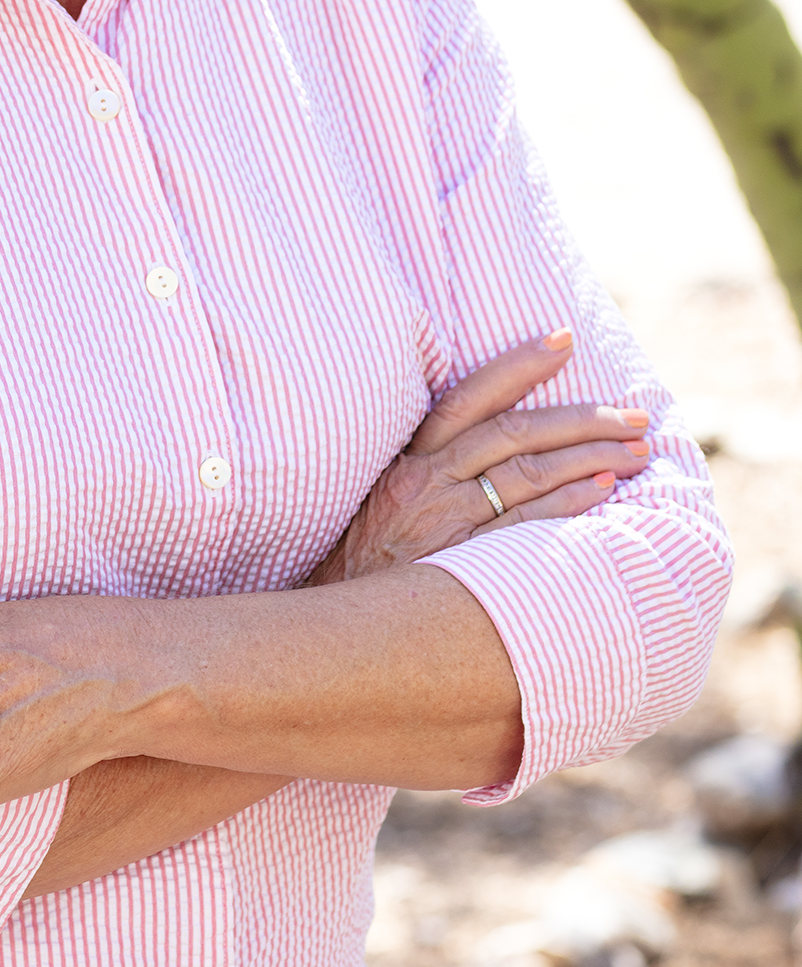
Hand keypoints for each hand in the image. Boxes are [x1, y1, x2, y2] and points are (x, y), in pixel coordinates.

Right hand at [303, 328, 650, 585]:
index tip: (563, 339)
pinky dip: (569, 505)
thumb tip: (496, 447)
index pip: (470, 397)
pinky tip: (605, 491)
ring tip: (636, 451)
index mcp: (409, 460)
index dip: (517, 365)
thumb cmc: (364, 565)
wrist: (331, 627)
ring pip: (528, 474)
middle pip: (514, 433)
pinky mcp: (461, 564)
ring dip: (590, 457)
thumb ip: (432, 474)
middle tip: (634, 416)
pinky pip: (526, 526)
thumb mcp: (385, 505)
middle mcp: (427, 483)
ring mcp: (445, 523)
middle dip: (581, 418)